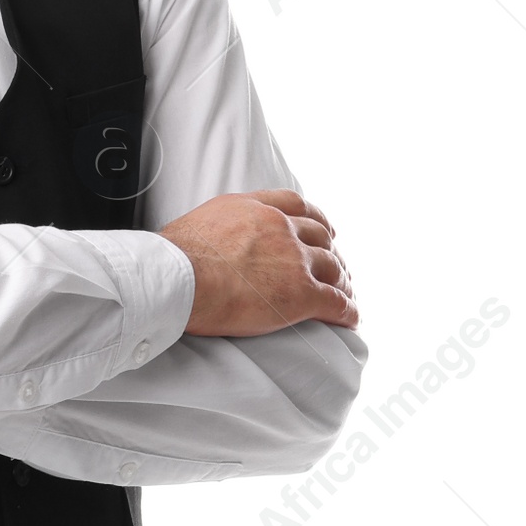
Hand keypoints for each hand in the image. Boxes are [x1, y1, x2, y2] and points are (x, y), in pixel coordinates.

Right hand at [159, 188, 358, 336]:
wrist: (179, 279)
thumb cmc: (174, 258)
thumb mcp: (199, 222)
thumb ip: (218, 227)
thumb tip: (206, 243)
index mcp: (256, 209)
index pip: (297, 206)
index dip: (315, 219)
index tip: (323, 229)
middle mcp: (280, 228)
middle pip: (320, 237)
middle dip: (331, 252)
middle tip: (335, 267)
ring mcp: (294, 260)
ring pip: (332, 268)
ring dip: (342, 282)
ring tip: (345, 294)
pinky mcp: (301, 294)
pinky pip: (335, 302)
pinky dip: (346, 310)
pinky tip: (350, 319)